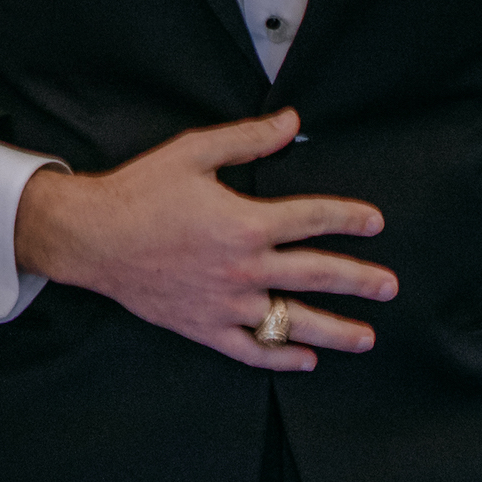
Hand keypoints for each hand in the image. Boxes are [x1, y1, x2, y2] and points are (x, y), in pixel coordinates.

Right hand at [14, 107, 395, 368]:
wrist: (91, 237)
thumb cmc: (139, 192)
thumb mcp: (194, 152)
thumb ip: (248, 138)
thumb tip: (292, 123)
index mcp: (246, 223)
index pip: (314, 219)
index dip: (350, 218)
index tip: (375, 223)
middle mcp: (244, 268)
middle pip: (318, 275)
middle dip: (361, 280)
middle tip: (389, 285)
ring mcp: (226, 304)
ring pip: (293, 323)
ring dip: (336, 331)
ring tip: (366, 337)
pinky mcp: (204, 327)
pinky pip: (252, 350)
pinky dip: (282, 357)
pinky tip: (306, 359)